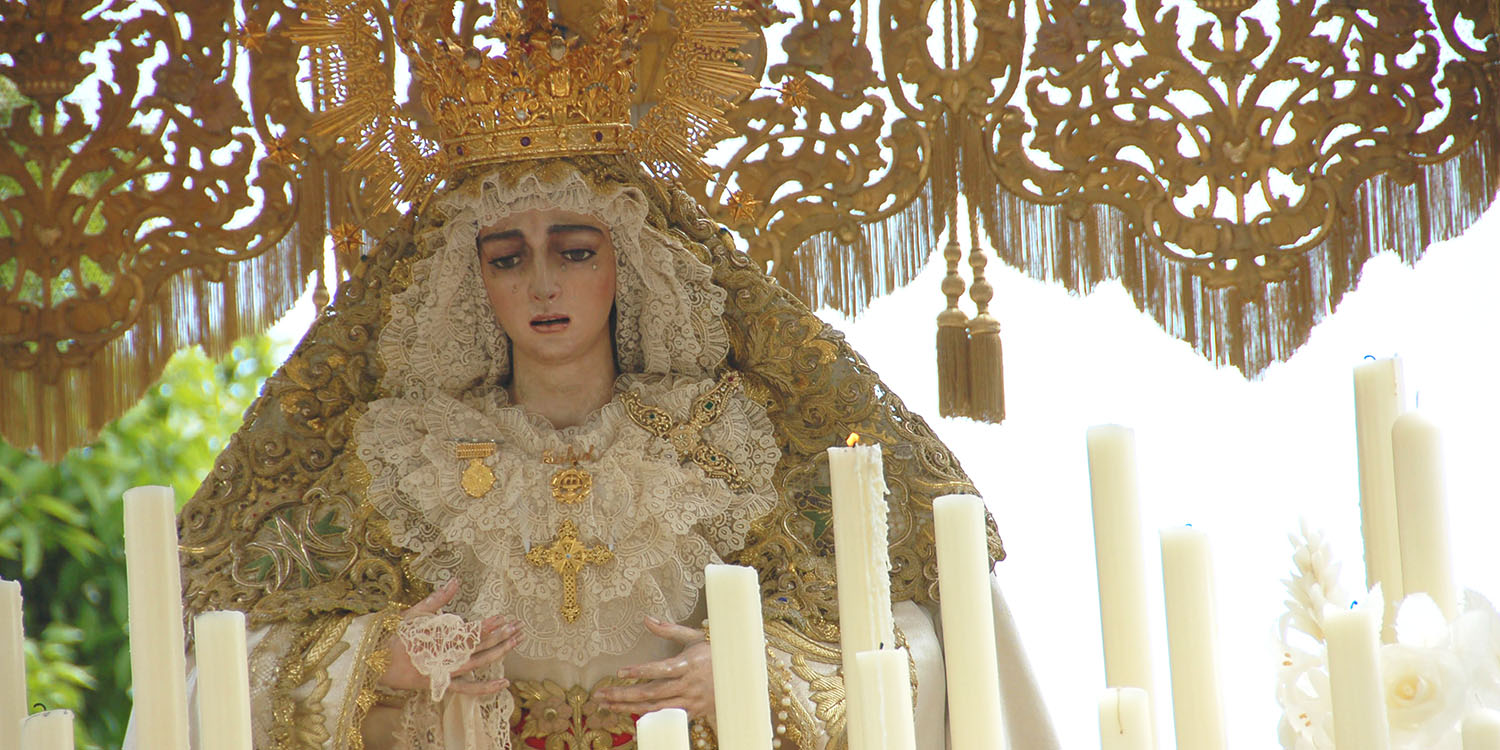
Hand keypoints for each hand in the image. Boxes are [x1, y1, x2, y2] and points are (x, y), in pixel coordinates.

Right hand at [378, 578, 523, 695]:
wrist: (373, 663)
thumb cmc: (393, 636)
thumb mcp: (413, 613)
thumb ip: (437, 598)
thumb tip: (455, 580)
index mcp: (438, 640)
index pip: (468, 632)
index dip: (487, 626)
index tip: (503, 618)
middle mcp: (445, 657)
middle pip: (479, 647)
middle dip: (501, 636)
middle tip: (519, 627)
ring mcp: (445, 673)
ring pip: (478, 664)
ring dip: (499, 653)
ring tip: (516, 642)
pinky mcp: (442, 684)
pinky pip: (467, 689)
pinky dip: (485, 688)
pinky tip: (504, 683)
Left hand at [598, 616, 713, 718]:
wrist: (742, 675)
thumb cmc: (715, 652)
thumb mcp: (695, 637)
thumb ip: (669, 630)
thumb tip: (647, 619)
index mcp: (689, 664)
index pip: (661, 670)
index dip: (641, 671)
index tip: (620, 672)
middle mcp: (689, 685)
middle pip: (652, 692)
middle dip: (624, 694)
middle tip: (602, 694)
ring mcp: (690, 701)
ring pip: (655, 708)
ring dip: (629, 707)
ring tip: (608, 704)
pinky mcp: (692, 712)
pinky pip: (666, 717)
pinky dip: (646, 717)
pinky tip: (628, 713)